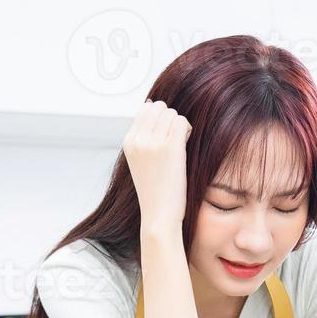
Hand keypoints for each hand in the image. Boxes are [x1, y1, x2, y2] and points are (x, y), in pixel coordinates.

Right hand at [123, 100, 190, 230]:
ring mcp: (153, 143)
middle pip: (160, 108)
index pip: (145, 109)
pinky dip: (188, 129)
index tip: (164, 135)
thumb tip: (150, 103)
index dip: (160, 118)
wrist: (159, 214)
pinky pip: (182, 122)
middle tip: (174, 139)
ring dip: (180, 125)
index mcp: (128, 142)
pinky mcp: (170, 148)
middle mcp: (138, 140)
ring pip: (172, 113)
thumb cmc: (155, 189)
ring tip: (179, 144)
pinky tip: (185, 144)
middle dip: (170, 119)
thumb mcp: (140, 159)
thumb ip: (143, 134)